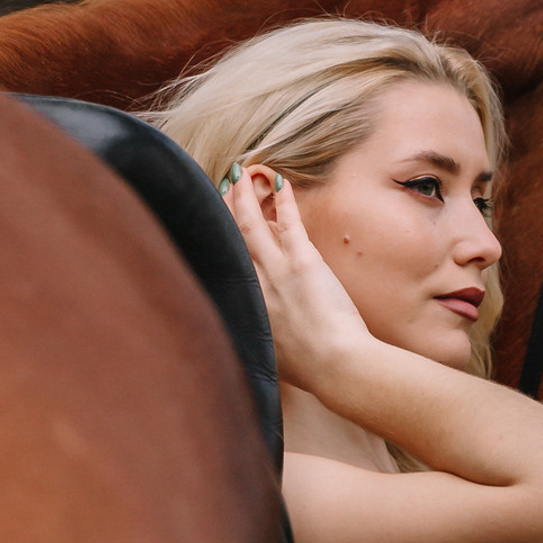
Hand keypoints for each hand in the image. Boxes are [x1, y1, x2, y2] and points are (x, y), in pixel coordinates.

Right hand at [223, 166, 375, 390]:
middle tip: (220, 187)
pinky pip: (288, 224)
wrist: (334, 365)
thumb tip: (257, 335)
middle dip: (223, 210)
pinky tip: (278, 182)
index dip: (216, 241)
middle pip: (229, 238)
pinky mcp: (302, 263)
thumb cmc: (309, 369)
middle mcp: (252, 285)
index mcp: (244, 307)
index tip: (208, 226)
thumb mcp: (270, 357)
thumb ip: (260, 339)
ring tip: (238, 174)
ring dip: (244, 196)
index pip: (224, 265)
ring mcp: (276, 271)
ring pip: (251, 225)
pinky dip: (283, 201)